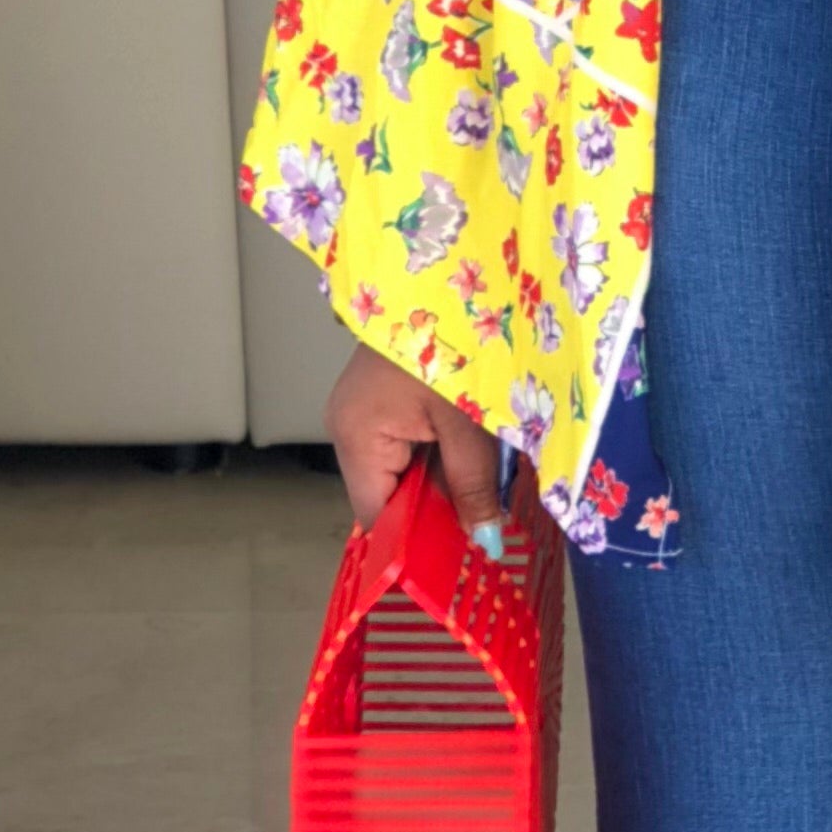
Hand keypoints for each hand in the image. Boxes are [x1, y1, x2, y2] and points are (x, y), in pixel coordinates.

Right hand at [327, 344, 512, 557]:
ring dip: (440, 480)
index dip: (414, 543)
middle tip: (484, 528)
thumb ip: (473, 485)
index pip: (377, 515)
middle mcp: (348, 424)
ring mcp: (363, 406)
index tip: (454, 563)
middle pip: (388, 493)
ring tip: (484, 489)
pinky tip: (471, 453)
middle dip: (435, 511)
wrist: (449, 267)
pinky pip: (407, 440)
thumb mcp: (469, 422)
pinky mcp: (383, 392)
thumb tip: (481, 541)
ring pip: (401, 467)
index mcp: (356, 435)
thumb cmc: (455, 339)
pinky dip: (438, 452)